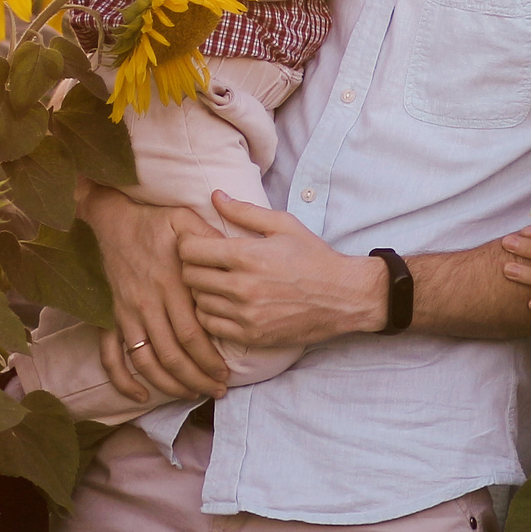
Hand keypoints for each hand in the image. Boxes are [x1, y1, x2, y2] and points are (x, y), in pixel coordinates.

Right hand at [80, 185, 230, 401]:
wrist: (112, 220)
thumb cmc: (155, 222)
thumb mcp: (187, 221)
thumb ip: (210, 239)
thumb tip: (236, 256)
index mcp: (171, 284)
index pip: (192, 334)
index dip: (210, 359)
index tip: (227, 373)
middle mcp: (147, 304)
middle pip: (172, 355)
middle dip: (197, 378)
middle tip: (217, 390)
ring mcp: (127, 313)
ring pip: (146, 361)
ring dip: (169, 385)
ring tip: (191, 394)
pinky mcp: (111, 317)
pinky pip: (111, 355)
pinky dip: (123, 380)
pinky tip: (140, 396)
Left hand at [179, 193, 386, 350]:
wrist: (342, 296)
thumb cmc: (313, 256)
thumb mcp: (283, 225)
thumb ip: (244, 211)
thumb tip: (215, 196)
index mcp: (246, 255)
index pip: (190, 250)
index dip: (187, 243)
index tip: (196, 243)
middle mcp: (242, 287)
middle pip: (190, 276)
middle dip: (193, 266)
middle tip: (206, 262)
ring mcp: (245, 314)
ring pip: (198, 302)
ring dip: (202, 291)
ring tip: (217, 282)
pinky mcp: (251, 335)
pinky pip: (210, 325)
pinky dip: (211, 314)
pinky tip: (225, 304)